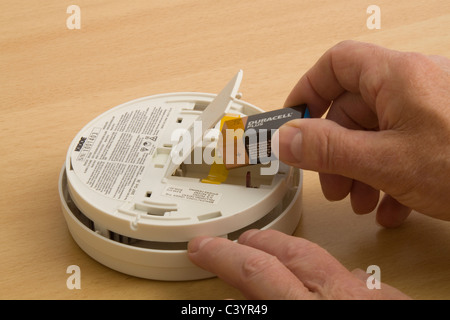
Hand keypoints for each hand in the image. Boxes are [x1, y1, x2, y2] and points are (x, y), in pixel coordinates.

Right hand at [188, 229, 409, 299]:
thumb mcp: (299, 317)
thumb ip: (280, 305)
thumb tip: (253, 296)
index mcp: (308, 311)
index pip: (258, 275)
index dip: (224, 257)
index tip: (203, 248)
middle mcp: (340, 302)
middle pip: (291, 256)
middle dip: (258, 245)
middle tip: (236, 241)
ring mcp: (370, 301)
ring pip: (323, 261)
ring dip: (291, 254)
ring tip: (272, 251)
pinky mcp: (394, 305)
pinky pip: (360, 284)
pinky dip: (335, 279)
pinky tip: (331, 283)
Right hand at [276, 40, 449, 226]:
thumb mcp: (387, 161)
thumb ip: (329, 148)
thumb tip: (286, 139)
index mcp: (396, 76)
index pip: (336, 63)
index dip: (309, 88)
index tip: (294, 120)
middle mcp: (412, 86)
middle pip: (353, 107)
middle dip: (335, 149)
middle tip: (329, 182)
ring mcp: (428, 112)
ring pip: (375, 133)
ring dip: (358, 170)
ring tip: (360, 201)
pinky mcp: (440, 135)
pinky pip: (400, 148)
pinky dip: (387, 178)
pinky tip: (390, 207)